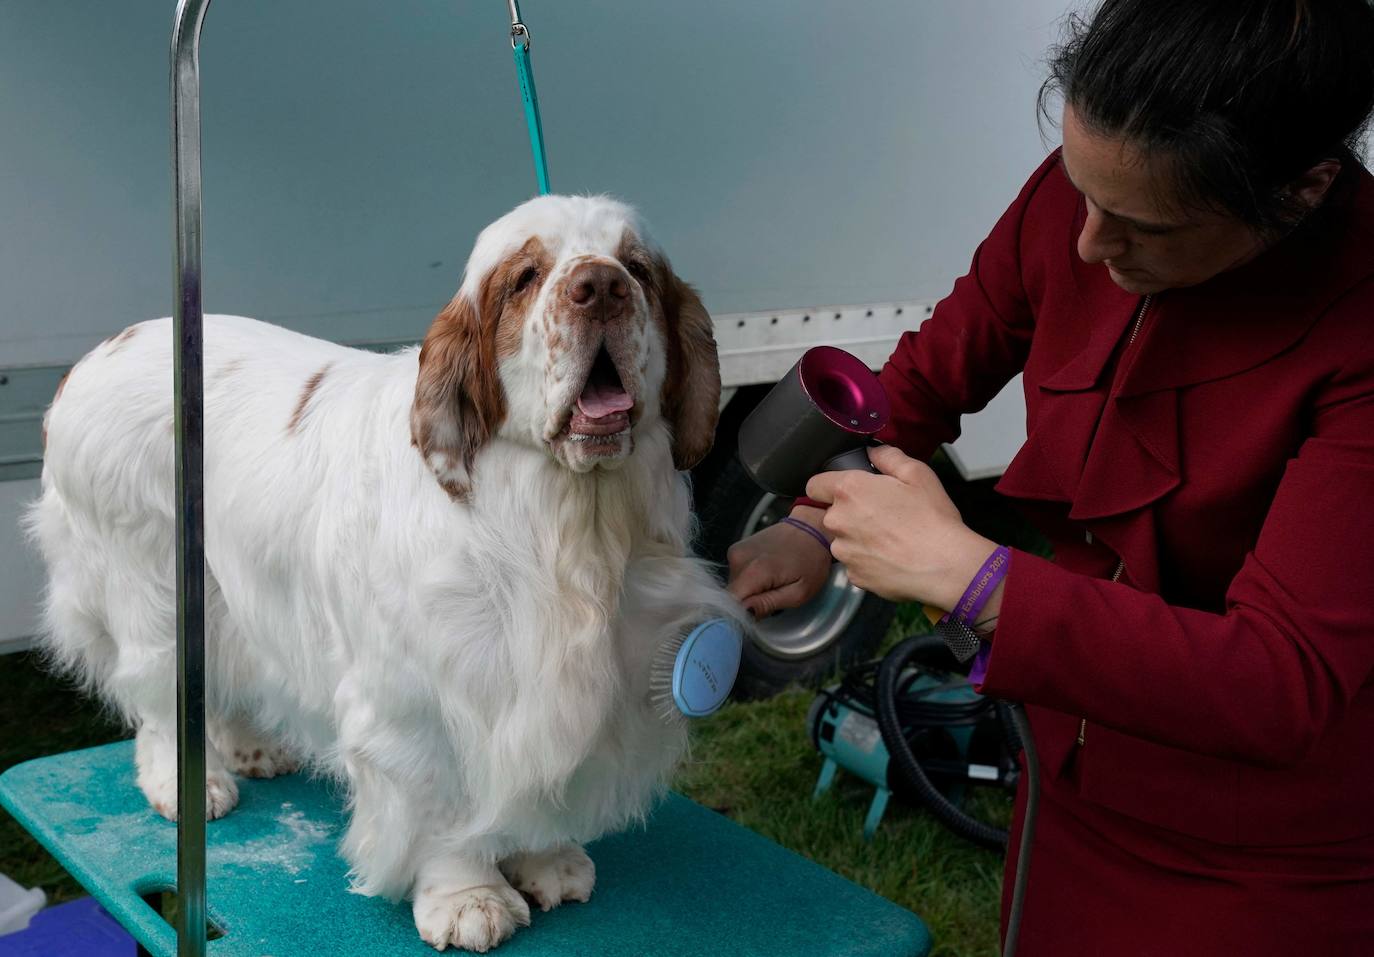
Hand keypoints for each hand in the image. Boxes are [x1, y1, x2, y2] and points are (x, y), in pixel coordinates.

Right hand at [726, 505, 832, 617]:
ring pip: (734, 585)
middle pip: (732, 595)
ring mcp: (735, 551)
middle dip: (748, 602)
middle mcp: (738, 559)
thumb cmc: (811, 561)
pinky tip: (765, 573)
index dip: (741, 614)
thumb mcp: (799, 592)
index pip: (730, 603)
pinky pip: (736, 574)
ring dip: (749, 590)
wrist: (810, 528)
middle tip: (772, 595)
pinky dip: (749, 579)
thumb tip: (745, 613)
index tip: (759, 613)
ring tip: (772, 581)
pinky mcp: (735, 549)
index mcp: (754, 571)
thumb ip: (768, 604)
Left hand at [804, 446, 1000, 611]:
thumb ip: (888, 457)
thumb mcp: (917, 474)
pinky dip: (868, 561)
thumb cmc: (932, 518)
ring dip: (858, 538)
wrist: (944, 566)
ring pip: (843, 540)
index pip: (814, 485)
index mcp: (849, 491)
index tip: (846, 491)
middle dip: (850, 513)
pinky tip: (891, 558)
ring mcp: (844, 551)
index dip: (828, 486)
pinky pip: (855, 563)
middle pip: (832, 513)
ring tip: (890, 539)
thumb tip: (873, 452)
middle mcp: (838, 521)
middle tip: (882, 515)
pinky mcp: (853, 576)